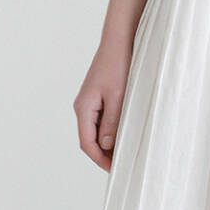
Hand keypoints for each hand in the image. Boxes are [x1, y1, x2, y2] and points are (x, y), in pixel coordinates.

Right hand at [74, 13, 133, 165]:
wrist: (119, 39)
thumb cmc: (118, 65)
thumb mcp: (117, 97)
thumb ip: (112, 123)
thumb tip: (106, 146)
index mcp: (83, 108)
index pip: (87, 144)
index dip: (100, 160)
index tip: (116, 170)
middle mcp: (83, 107)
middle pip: (90, 139)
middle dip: (104, 154)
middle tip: (123, 164)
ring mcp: (90, 101)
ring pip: (96, 130)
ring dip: (108, 142)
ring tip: (126, 151)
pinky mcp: (98, 96)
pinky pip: (101, 120)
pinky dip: (111, 130)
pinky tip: (124, 132)